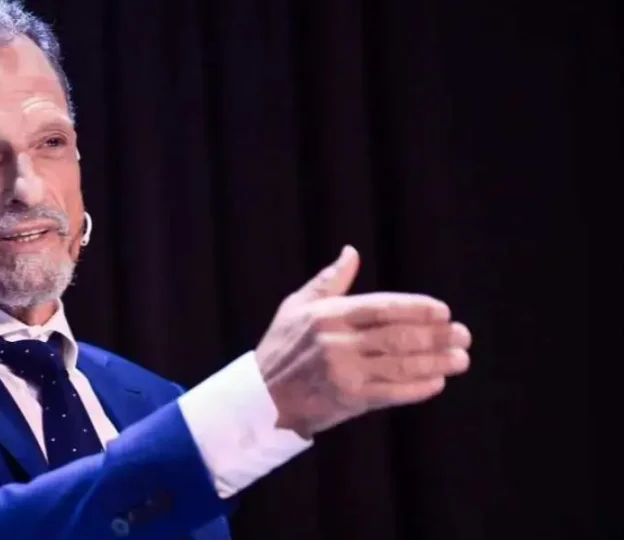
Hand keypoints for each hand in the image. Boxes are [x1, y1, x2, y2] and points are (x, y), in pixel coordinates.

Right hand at [256, 246, 471, 437]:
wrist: (262, 397)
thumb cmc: (281, 347)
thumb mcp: (297, 307)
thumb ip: (329, 281)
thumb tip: (351, 252)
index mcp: (329, 315)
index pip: (384, 306)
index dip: (418, 309)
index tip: (444, 312)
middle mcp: (338, 341)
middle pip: (400, 336)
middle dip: (437, 336)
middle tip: (463, 335)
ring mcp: (345, 372)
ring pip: (402, 365)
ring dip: (437, 362)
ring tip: (460, 359)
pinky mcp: (349, 399)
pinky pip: (392, 393)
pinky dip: (418, 388)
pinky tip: (437, 383)